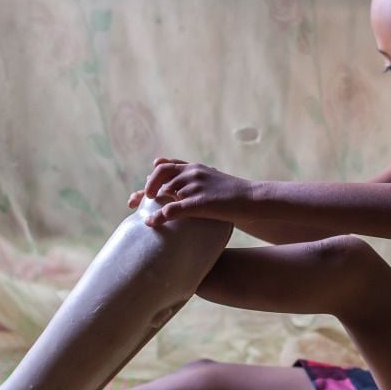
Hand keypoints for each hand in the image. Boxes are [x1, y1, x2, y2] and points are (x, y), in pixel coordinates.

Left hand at [127, 157, 252, 226]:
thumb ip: (197, 180)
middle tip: (136, 202)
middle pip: (160, 175)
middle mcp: (192, 173)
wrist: (254, 198)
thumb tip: (183, 188)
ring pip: (164, 192)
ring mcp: (195, 186)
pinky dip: (158, 216)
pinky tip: (151, 223)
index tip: (143, 190)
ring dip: (149, 203)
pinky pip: (172, 210)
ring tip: (141, 216)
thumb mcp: (213, 180)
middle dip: (145, 189)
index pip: (166, 166)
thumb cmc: (234, 194)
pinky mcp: (199, 202)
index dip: (152, 178)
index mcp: (195, 167)